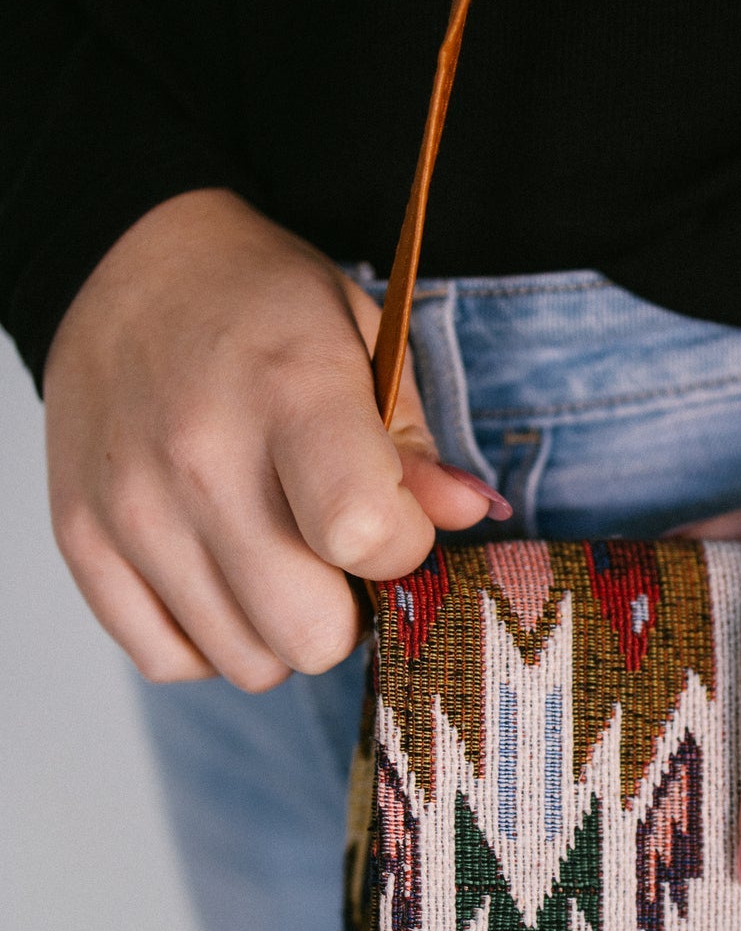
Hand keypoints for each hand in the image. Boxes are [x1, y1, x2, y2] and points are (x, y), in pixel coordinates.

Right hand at [44, 188, 508, 690]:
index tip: (394, 520)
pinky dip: (208, 638)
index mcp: (289, 391)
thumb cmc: (264, 310)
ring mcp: (131, 508)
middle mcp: (199, 458)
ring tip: (274, 553)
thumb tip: (468, 517)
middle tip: (334, 553)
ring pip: (246, 664)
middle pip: (307, 634)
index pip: (365, 535)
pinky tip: (220, 573)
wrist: (124, 266)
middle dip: (346, 611)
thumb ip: (416, 443)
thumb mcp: (364, 339)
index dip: (403, 550)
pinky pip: (170, 661)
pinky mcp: (80, 541)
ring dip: (278, 628)